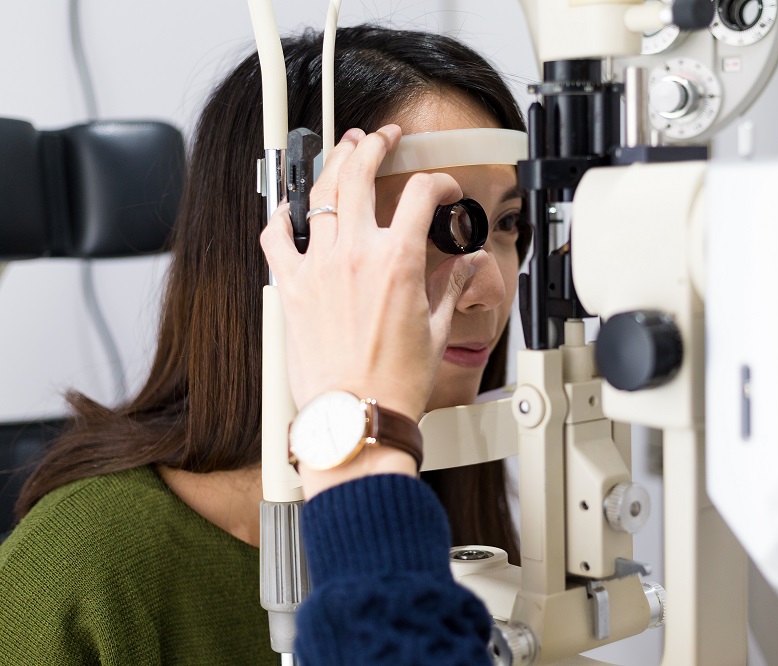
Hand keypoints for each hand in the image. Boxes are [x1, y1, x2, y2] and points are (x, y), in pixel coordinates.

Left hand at [260, 125, 483, 422]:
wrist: (356, 416)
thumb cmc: (395, 383)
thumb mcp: (436, 329)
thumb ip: (451, 286)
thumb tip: (466, 265)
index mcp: (398, 262)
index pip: (422, 195)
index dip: (440, 183)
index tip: (444, 190)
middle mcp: (355, 255)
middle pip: (360, 173)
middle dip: (374, 145)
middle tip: (382, 139)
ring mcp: (319, 267)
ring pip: (320, 193)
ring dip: (333, 163)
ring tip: (342, 151)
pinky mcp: (292, 286)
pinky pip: (276, 236)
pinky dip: (283, 216)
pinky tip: (292, 208)